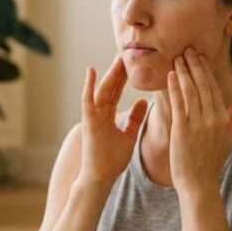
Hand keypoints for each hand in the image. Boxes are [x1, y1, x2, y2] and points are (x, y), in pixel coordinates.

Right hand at [78, 54, 148, 185]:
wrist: (100, 178)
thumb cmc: (112, 161)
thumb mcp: (128, 136)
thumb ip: (135, 118)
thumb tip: (144, 101)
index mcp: (108, 115)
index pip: (118, 91)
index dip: (126, 76)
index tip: (135, 62)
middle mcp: (98, 112)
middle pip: (111, 86)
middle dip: (119, 70)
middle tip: (129, 52)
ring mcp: (92, 116)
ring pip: (101, 89)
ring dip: (109, 73)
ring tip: (118, 57)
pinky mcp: (87, 122)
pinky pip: (87, 100)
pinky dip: (88, 85)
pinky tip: (92, 70)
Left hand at [167, 47, 231, 195]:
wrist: (200, 185)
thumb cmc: (209, 165)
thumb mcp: (224, 141)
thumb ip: (230, 121)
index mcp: (224, 120)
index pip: (214, 89)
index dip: (206, 71)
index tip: (200, 57)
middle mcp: (214, 119)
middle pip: (204, 86)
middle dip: (195, 65)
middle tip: (188, 48)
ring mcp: (199, 125)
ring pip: (191, 91)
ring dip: (184, 72)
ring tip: (177, 56)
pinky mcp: (183, 131)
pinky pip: (179, 104)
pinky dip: (175, 88)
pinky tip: (171, 75)